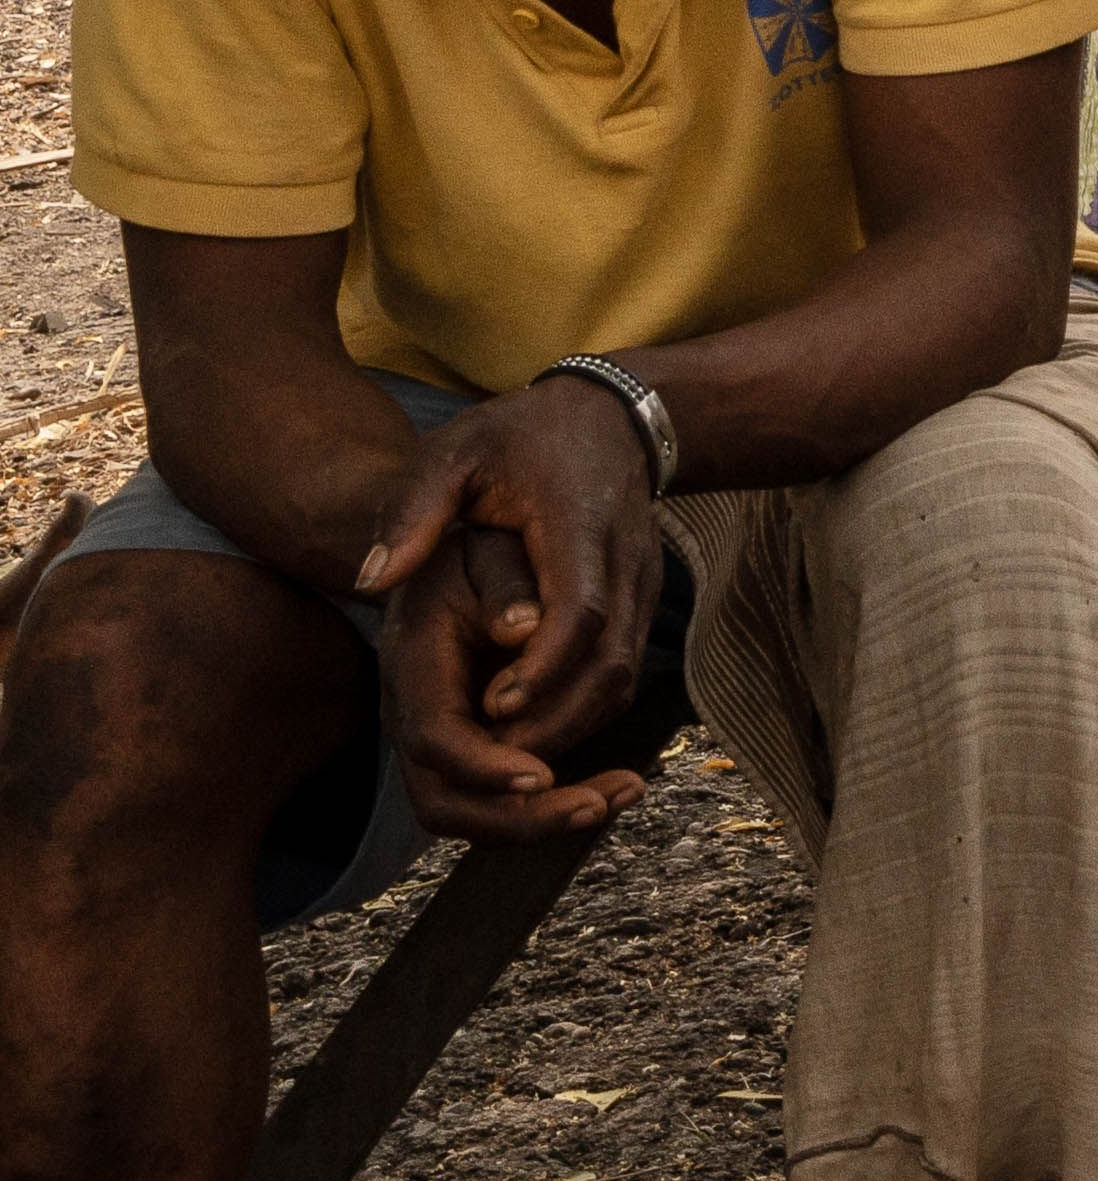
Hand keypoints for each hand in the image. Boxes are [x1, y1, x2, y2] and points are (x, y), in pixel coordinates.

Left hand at [354, 378, 677, 832]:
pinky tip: (537, 728)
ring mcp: (643, 583)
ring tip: (513, 760)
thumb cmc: (519, 436)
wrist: (607, 416)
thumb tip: (369, 580)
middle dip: (558, 721)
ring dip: (575, 724)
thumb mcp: (453, 454)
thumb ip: (412, 514)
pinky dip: (585, 707)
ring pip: (625, 675)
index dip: (542, 668)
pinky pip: (624, 669)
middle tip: (499, 764)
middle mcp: (624, 561)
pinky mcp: (644, 598)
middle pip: (611, 662)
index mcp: (577, 525)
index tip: (494, 709)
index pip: (577, 612)